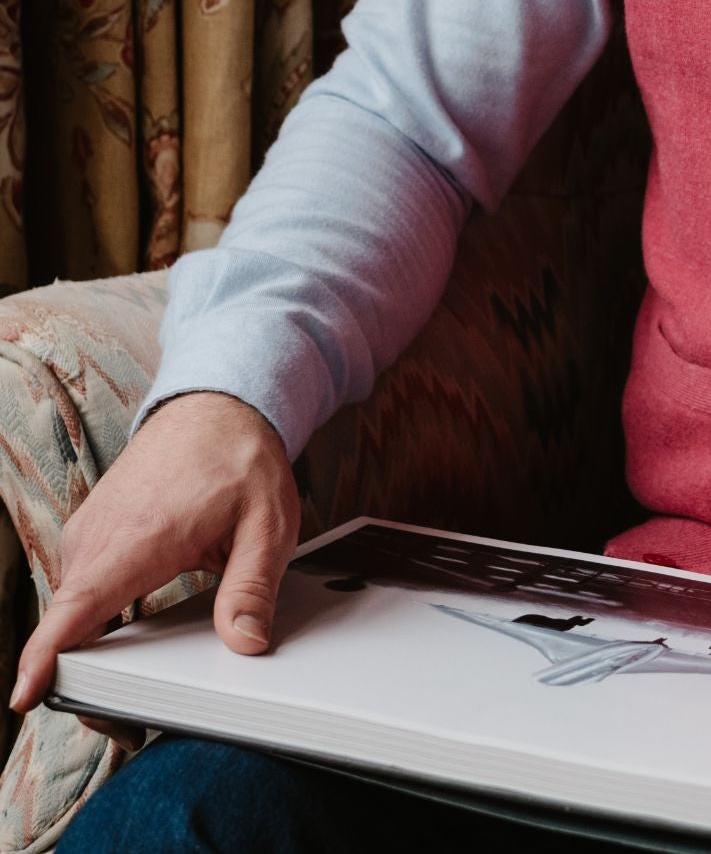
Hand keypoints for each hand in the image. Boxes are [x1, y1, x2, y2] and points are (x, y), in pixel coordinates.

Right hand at [11, 391, 300, 727]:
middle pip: (72, 626)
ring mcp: (87, 536)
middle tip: (133, 721)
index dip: (45, 657)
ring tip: (138, 690)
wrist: (215, 405)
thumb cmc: (239, 458)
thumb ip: (253, 586)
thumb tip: (245, 642)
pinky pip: (81, 591)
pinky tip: (128, 640)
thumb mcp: (268, 522)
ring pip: (74, 611)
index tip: (25, 696)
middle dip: (90, 680)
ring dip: (94, 651)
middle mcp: (97, 537)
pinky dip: (95, 620)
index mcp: (135, 537)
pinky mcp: (89, 537)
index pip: (76, 606)